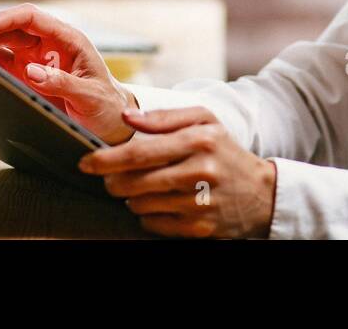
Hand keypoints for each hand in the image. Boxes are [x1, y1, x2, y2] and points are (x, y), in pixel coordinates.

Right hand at [0, 3, 136, 144]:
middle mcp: (48, 43)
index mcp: (68, 39)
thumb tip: (32, 71)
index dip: (7, 20)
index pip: (33, 18)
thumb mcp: (90, 96)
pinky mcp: (24, 73)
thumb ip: (63, 83)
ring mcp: (34, 57)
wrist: (108, 121)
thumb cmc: (105, 105)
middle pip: (10, 26)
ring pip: (0, 40)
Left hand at [79, 106, 277, 238]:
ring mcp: (200, 203)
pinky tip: (161, 205)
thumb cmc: (225, 152)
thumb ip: (164, 117)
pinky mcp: (199, 229)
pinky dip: (148, 216)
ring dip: (132, 198)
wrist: (261, 194)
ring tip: (145, 189)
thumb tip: (126, 118)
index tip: (86, 162)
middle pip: (134, 182)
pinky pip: (153, 225)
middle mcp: (200, 171)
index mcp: (199, 140)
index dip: (106, 159)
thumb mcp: (204, 121)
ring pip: (140, 205)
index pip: (140, 152)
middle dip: (113, 181)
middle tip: (112, 179)